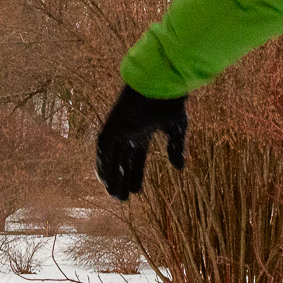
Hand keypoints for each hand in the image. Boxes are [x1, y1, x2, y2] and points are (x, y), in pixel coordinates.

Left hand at [95, 85, 187, 200]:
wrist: (161, 83)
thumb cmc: (170, 103)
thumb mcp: (176, 130)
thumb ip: (176, 149)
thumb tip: (178, 169)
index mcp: (142, 133)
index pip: (136, 159)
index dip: (135, 175)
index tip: (136, 192)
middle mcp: (129, 132)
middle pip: (121, 161)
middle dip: (121, 179)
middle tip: (122, 199)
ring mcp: (119, 128)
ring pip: (111, 157)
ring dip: (111, 176)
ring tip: (114, 195)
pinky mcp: (112, 124)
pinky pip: (103, 148)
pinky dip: (103, 163)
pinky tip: (105, 179)